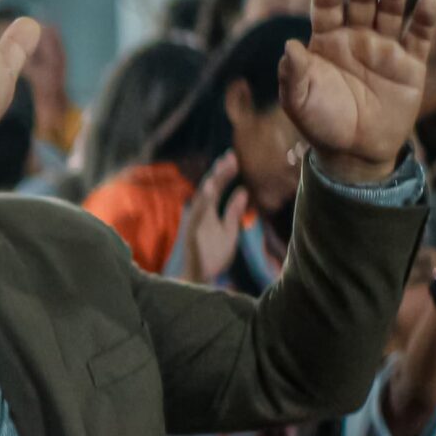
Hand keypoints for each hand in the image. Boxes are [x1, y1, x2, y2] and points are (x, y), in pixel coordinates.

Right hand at [177, 154, 246, 283]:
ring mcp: (194, 224)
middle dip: (219, 173)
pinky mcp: (192, 234)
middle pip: (209, 189)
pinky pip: (197, 215)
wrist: (200, 279)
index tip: (234, 158)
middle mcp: (200, 215)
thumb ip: (233, 212)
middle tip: (231, 156)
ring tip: (221, 168)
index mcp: (208, 213)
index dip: (225, 174)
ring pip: (202, 199)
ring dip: (211, 183)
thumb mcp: (229, 231)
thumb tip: (243, 190)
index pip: (216, 189)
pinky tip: (210, 190)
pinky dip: (203, 202)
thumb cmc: (213, 256)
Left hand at [281, 0, 435, 181]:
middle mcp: (356, 38)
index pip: (325, 7)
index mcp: (326, 42)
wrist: (353, 151)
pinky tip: (427, 3)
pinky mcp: (410, 64)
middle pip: (360, 3)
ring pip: (391, 13)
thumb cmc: (320, 123)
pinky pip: (419, 38)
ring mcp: (384, 49)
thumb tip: (288, 46)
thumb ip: (293, 74)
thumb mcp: (299, 101)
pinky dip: (424, 21)